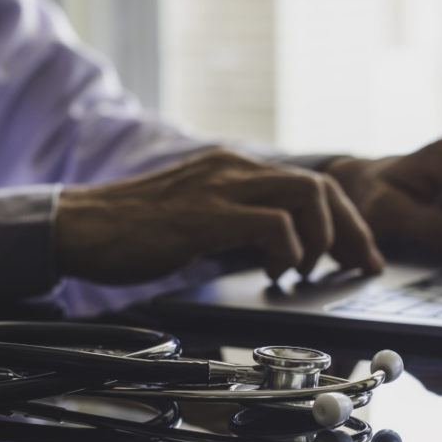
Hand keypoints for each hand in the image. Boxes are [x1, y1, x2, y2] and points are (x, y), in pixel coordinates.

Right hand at [55, 149, 383, 283]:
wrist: (82, 225)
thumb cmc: (140, 229)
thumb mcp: (205, 219)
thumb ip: (244, 224)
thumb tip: (285, 249)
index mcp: (237, 170)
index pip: (311, 184)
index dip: (346, 220)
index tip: (359, 253)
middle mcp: (235, 170)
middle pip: (321, 186)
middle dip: (350, 230)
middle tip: (357, 265)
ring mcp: (222, 188)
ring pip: (305, 195)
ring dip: (320, 238)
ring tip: (307, 269)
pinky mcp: (206, 214)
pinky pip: (270, 223)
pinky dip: (287, 250)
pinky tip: (274, 271)